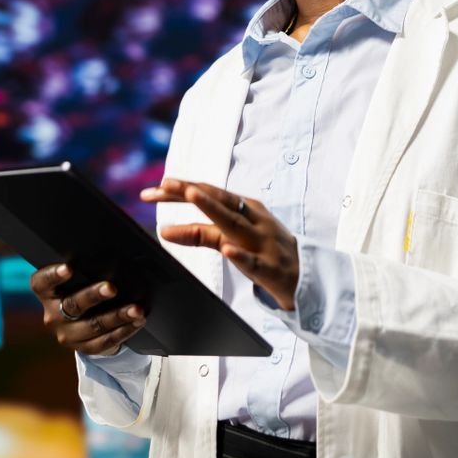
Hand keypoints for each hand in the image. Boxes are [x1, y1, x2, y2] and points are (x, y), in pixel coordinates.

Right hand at [29, 263, 146, 355]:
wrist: (83, 320)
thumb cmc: (83, 286)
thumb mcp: (79, 278)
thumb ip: (87, 269)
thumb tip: (114, 257)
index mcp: (47, 293)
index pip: (42, 282)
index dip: (53, 275)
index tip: (68, 268)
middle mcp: (52, 315)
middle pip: (72, 305)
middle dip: (94, 295)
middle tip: (112, 288)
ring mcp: (67, 335)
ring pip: (93, 325)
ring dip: (118, 316)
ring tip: (136, 309)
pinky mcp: (83, 348)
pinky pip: (105, 342)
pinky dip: (124, 331)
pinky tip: (137, 321)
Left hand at [141, 178, 298, 310]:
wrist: (304, 274)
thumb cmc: (263, 248)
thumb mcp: (231, 235)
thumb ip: (199, 233)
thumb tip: (164, 230)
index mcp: (243, 207)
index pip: (208, 193)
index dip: (180, 190)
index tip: (153, 188)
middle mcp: (252, 218)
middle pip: (219, 201)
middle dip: (192, 191)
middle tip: (165, 184)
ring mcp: (262, 241)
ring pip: (235, 223)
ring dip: (213, 208)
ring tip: (192, 196)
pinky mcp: (271, 267)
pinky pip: (254, 261)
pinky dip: (241, 254)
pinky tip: (227, 250)